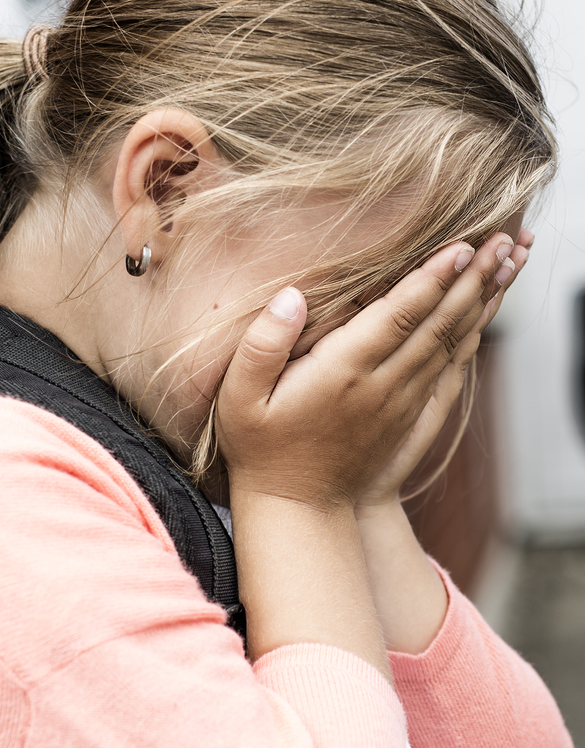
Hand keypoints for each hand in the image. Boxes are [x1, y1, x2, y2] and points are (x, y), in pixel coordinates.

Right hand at [216, 231, 515, 513]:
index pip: (398, 315)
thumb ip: (262, 344)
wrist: (298, 509)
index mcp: (342, 372)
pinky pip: (449, 368)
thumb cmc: (261, 448)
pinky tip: (481, 315)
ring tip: (508, 263)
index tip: (461, 245)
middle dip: (472, 278)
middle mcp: (381, 385)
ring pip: (451, 342)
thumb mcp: (239, 397)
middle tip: (502, 238)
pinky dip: (470, 336)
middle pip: (437, 323)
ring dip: (480, 301)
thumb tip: (291, 295)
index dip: (431, 278)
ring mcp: (401, 402)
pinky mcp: (410, 416)